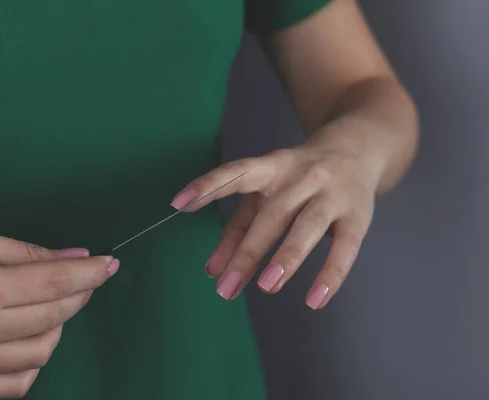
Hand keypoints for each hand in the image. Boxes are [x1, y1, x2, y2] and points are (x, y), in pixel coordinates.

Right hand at [0, 228, 118, 398]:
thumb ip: (25, 253)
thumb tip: (72, 257)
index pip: (55, 283)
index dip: (89, 273)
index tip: (108, 264)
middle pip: (55, 315)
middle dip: (80, 293)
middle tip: (81, 279)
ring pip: (43, 353)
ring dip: (57, 327)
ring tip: (45, 308)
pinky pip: (17, 385)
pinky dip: (33, 363)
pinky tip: (27, 341)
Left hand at [170, 136, 379, 308]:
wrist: (357, 150)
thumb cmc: (297, 179)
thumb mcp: (264, 193)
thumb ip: (236, 230)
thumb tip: (212, 272)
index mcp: (271, 167)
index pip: (236, 173)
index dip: (208, 186)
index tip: (179, 203)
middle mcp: (300, 176)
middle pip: (271, 215)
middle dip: (246, 253)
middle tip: (225, 288)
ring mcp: (331, 194)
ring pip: (306, 226)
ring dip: (286, 256)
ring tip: (266, 285)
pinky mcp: (358, 215)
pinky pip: (345, 248)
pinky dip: (330, 275)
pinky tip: (315, 299)